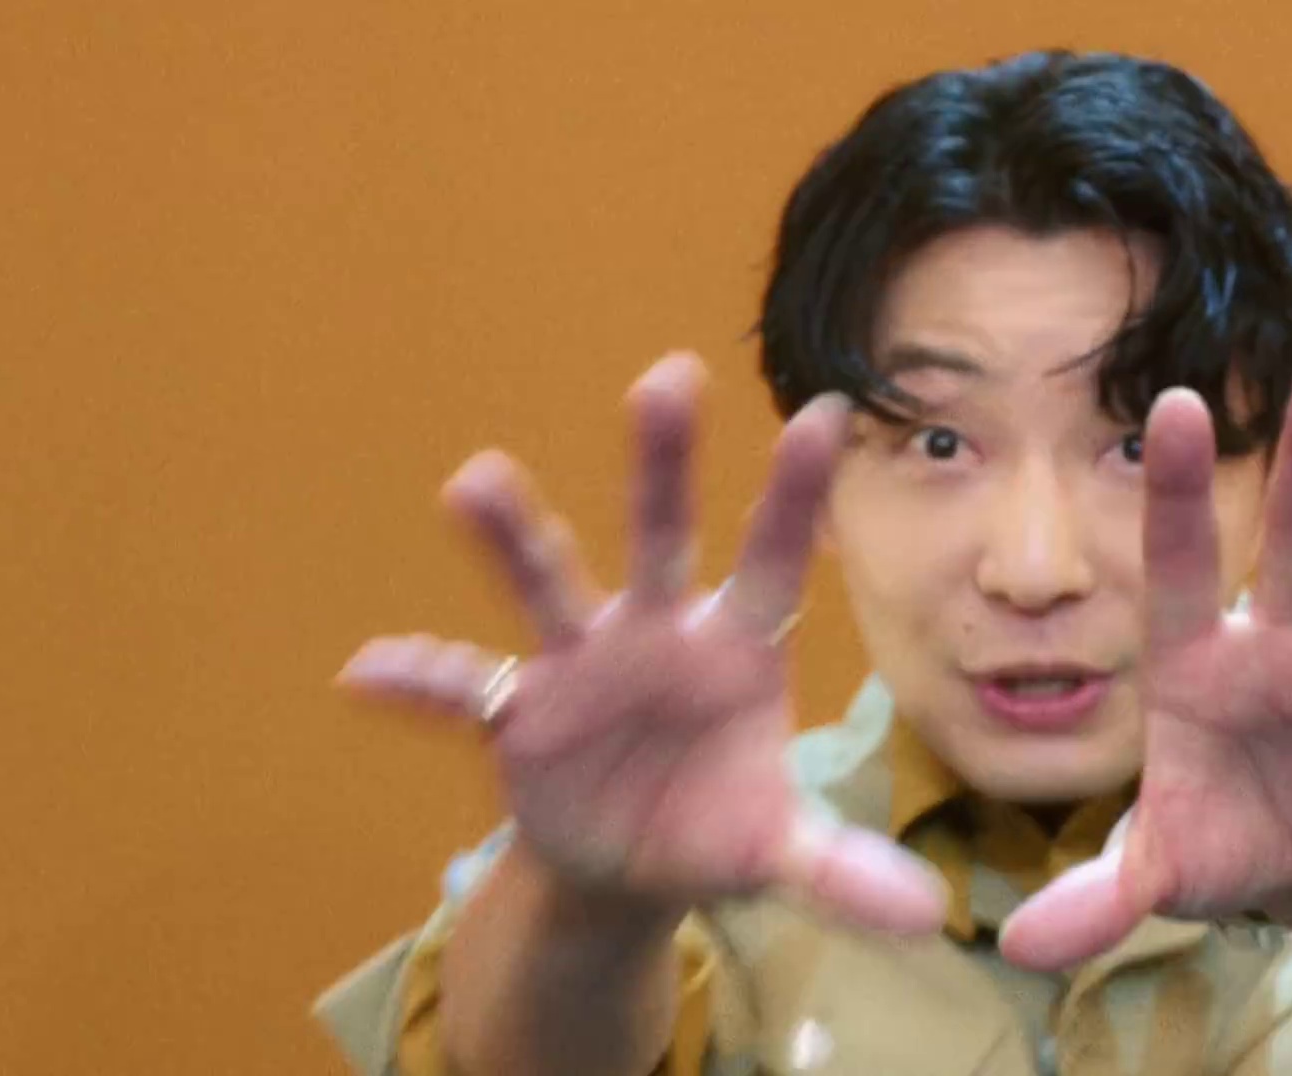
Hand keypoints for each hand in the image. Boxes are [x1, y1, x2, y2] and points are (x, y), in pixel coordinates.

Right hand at [335, 353, 943, 933]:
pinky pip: (462, 690)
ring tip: (474, 480)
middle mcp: (658, 634)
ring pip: (549, 585)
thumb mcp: (775, 851)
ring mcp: (582, 665)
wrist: (629, 867)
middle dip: (663, 463)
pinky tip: (366, 672)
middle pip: (662, 536)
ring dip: (513, 536)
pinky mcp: (519, 712)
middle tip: (669, 376)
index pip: (776, 561)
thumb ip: (839, 869)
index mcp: (737, 649)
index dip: (796, 495)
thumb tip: (924, 916)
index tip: (827, 413)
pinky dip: (417, 682)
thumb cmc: (715, 827)